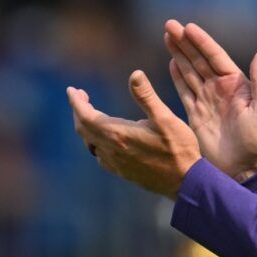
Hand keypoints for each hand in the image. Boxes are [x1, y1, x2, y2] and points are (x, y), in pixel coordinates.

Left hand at [67, 70, 200, 198]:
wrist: (184, 181)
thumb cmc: (178, 148)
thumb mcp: (166, 118)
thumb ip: (147, 96)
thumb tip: (135, 74)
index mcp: (118, 134)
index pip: (86, 116)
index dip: (76, 102)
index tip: (71, 90)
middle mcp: (111, 150)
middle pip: (83, 129)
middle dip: (79, 110)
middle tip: (81, 96)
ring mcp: (115, 163)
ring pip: (89, 142)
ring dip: (86, 126)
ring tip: (90, 113)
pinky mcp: (121, 171)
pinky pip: (99, 154)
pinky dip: (95, 140)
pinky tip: (105, 137)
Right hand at [163, 20, 256, 181]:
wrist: (245, 168)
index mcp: (236, 84)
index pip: (215, 56)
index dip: (201, 41)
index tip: (188, 27)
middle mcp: (219, 88)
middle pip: (198, 60)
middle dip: (184, 42)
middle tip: (169, 25)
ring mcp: (206, 101)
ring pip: (189, 72)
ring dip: (178, 54)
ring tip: (167, 37)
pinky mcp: (195, 115)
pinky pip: (184, 92)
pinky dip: (177, 77)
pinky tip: (171, 63)